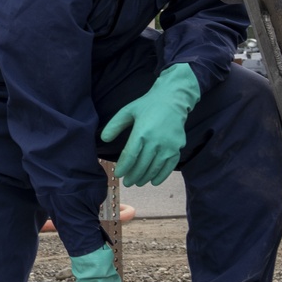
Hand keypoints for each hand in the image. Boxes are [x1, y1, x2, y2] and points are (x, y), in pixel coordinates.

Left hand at [100, 63, 199, 186]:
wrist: (173, 99)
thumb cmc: (148, 105)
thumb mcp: (128, 111)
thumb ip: (115, 125)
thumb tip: (103, 139)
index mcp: (142, 132)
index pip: (131, 156)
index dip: (124, 167)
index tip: (118, 174)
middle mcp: (156, 141)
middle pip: (142, 165)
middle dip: (133, 176)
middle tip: (127, 182)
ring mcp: (168, 146)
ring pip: (155, 168)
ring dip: (145, 178)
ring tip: (138, 182)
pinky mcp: (177, 147)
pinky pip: (169, 166)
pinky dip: (161, 176)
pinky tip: (154, 181)